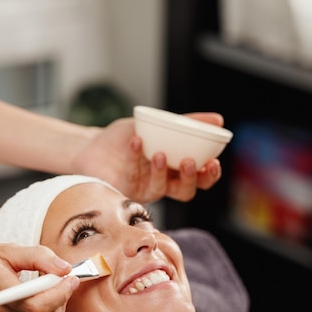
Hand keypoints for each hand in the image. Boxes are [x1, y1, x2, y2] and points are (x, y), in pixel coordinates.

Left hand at [74, 112, 222, 203]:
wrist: (93, 146)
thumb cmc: (127, 138)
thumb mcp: (158, 124)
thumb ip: (187, 123)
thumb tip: (218, 119)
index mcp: (175, 170)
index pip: (201, 179)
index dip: (210, 175)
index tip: (213, 162)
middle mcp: (163, 184)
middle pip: (186, 191)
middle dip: (191, 179)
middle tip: (189, 162)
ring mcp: (143, 190)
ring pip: (161, 190)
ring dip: (161, 172)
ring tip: (158, 153)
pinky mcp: (125, 191)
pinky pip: (133, 177)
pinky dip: (135, 157)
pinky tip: (136, 141)